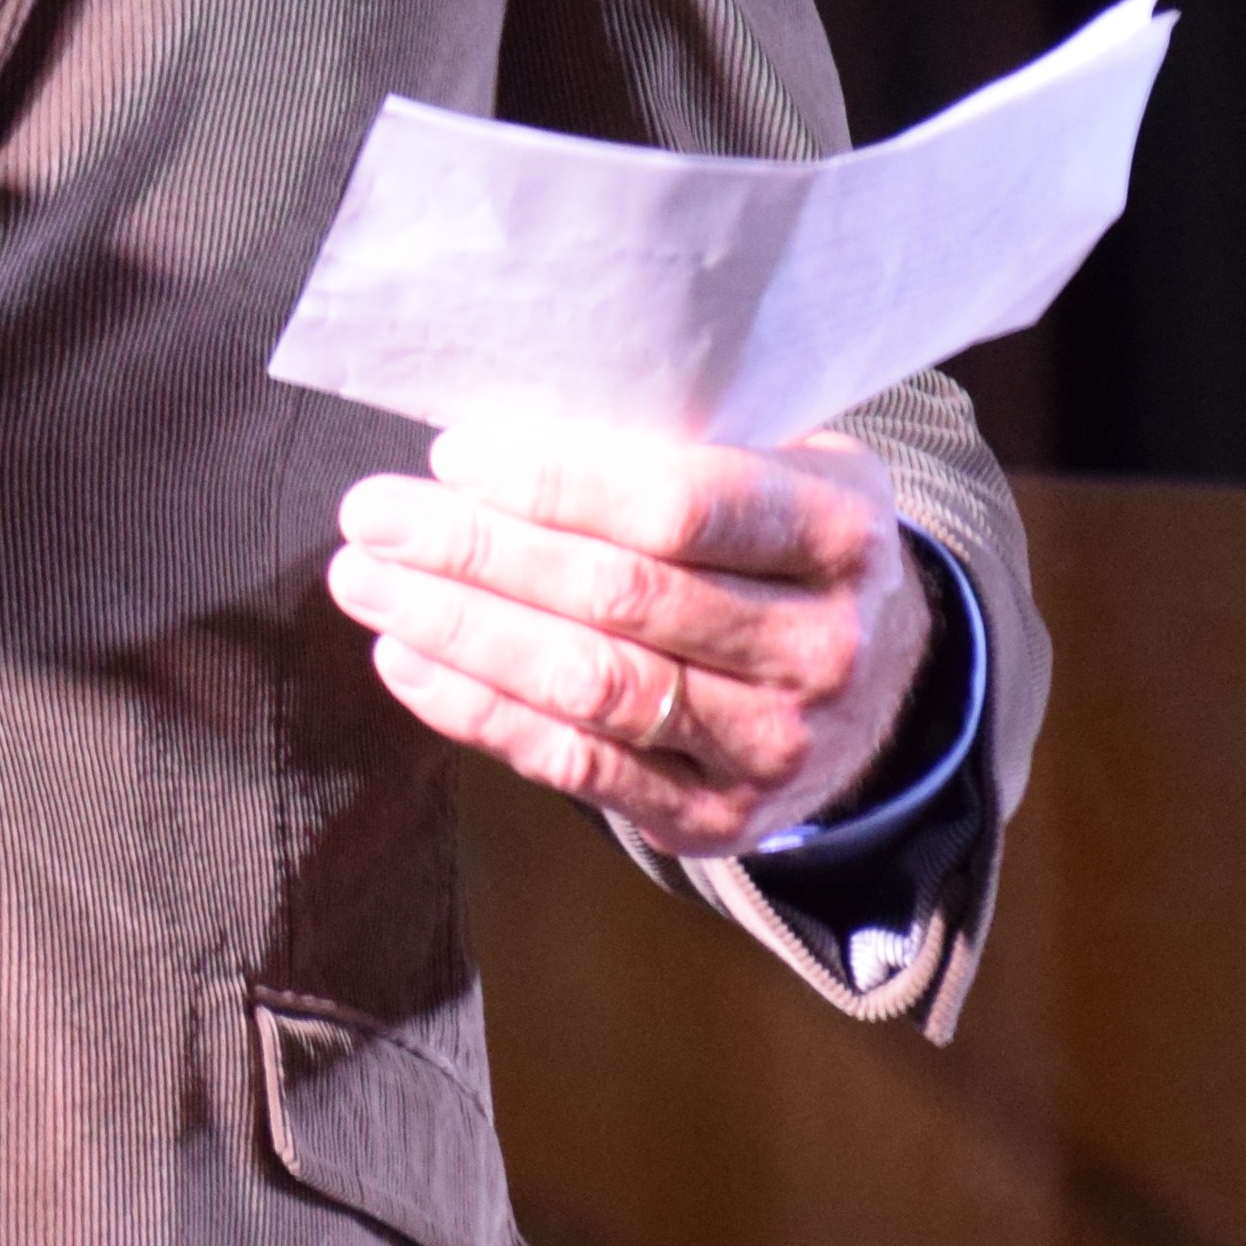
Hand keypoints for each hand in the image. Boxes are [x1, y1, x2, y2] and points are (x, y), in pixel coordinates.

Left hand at [325, 424, 929, 857]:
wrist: (878, 690)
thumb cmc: (784, 544)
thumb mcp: (780, 463)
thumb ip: (675, 442)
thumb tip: (495, 426)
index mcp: (840, 531)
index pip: (681, 507)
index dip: (558, 483)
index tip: (453, 454)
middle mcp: (818, 648)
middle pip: (618, 598)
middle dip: (476, 552)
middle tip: (373, 515)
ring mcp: (770, 746)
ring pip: (588, 686)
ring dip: (458, 631)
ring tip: (367, 582)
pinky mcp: (712, 819)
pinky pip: (575, 766)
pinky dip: (477, 710)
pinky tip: (407, 658)